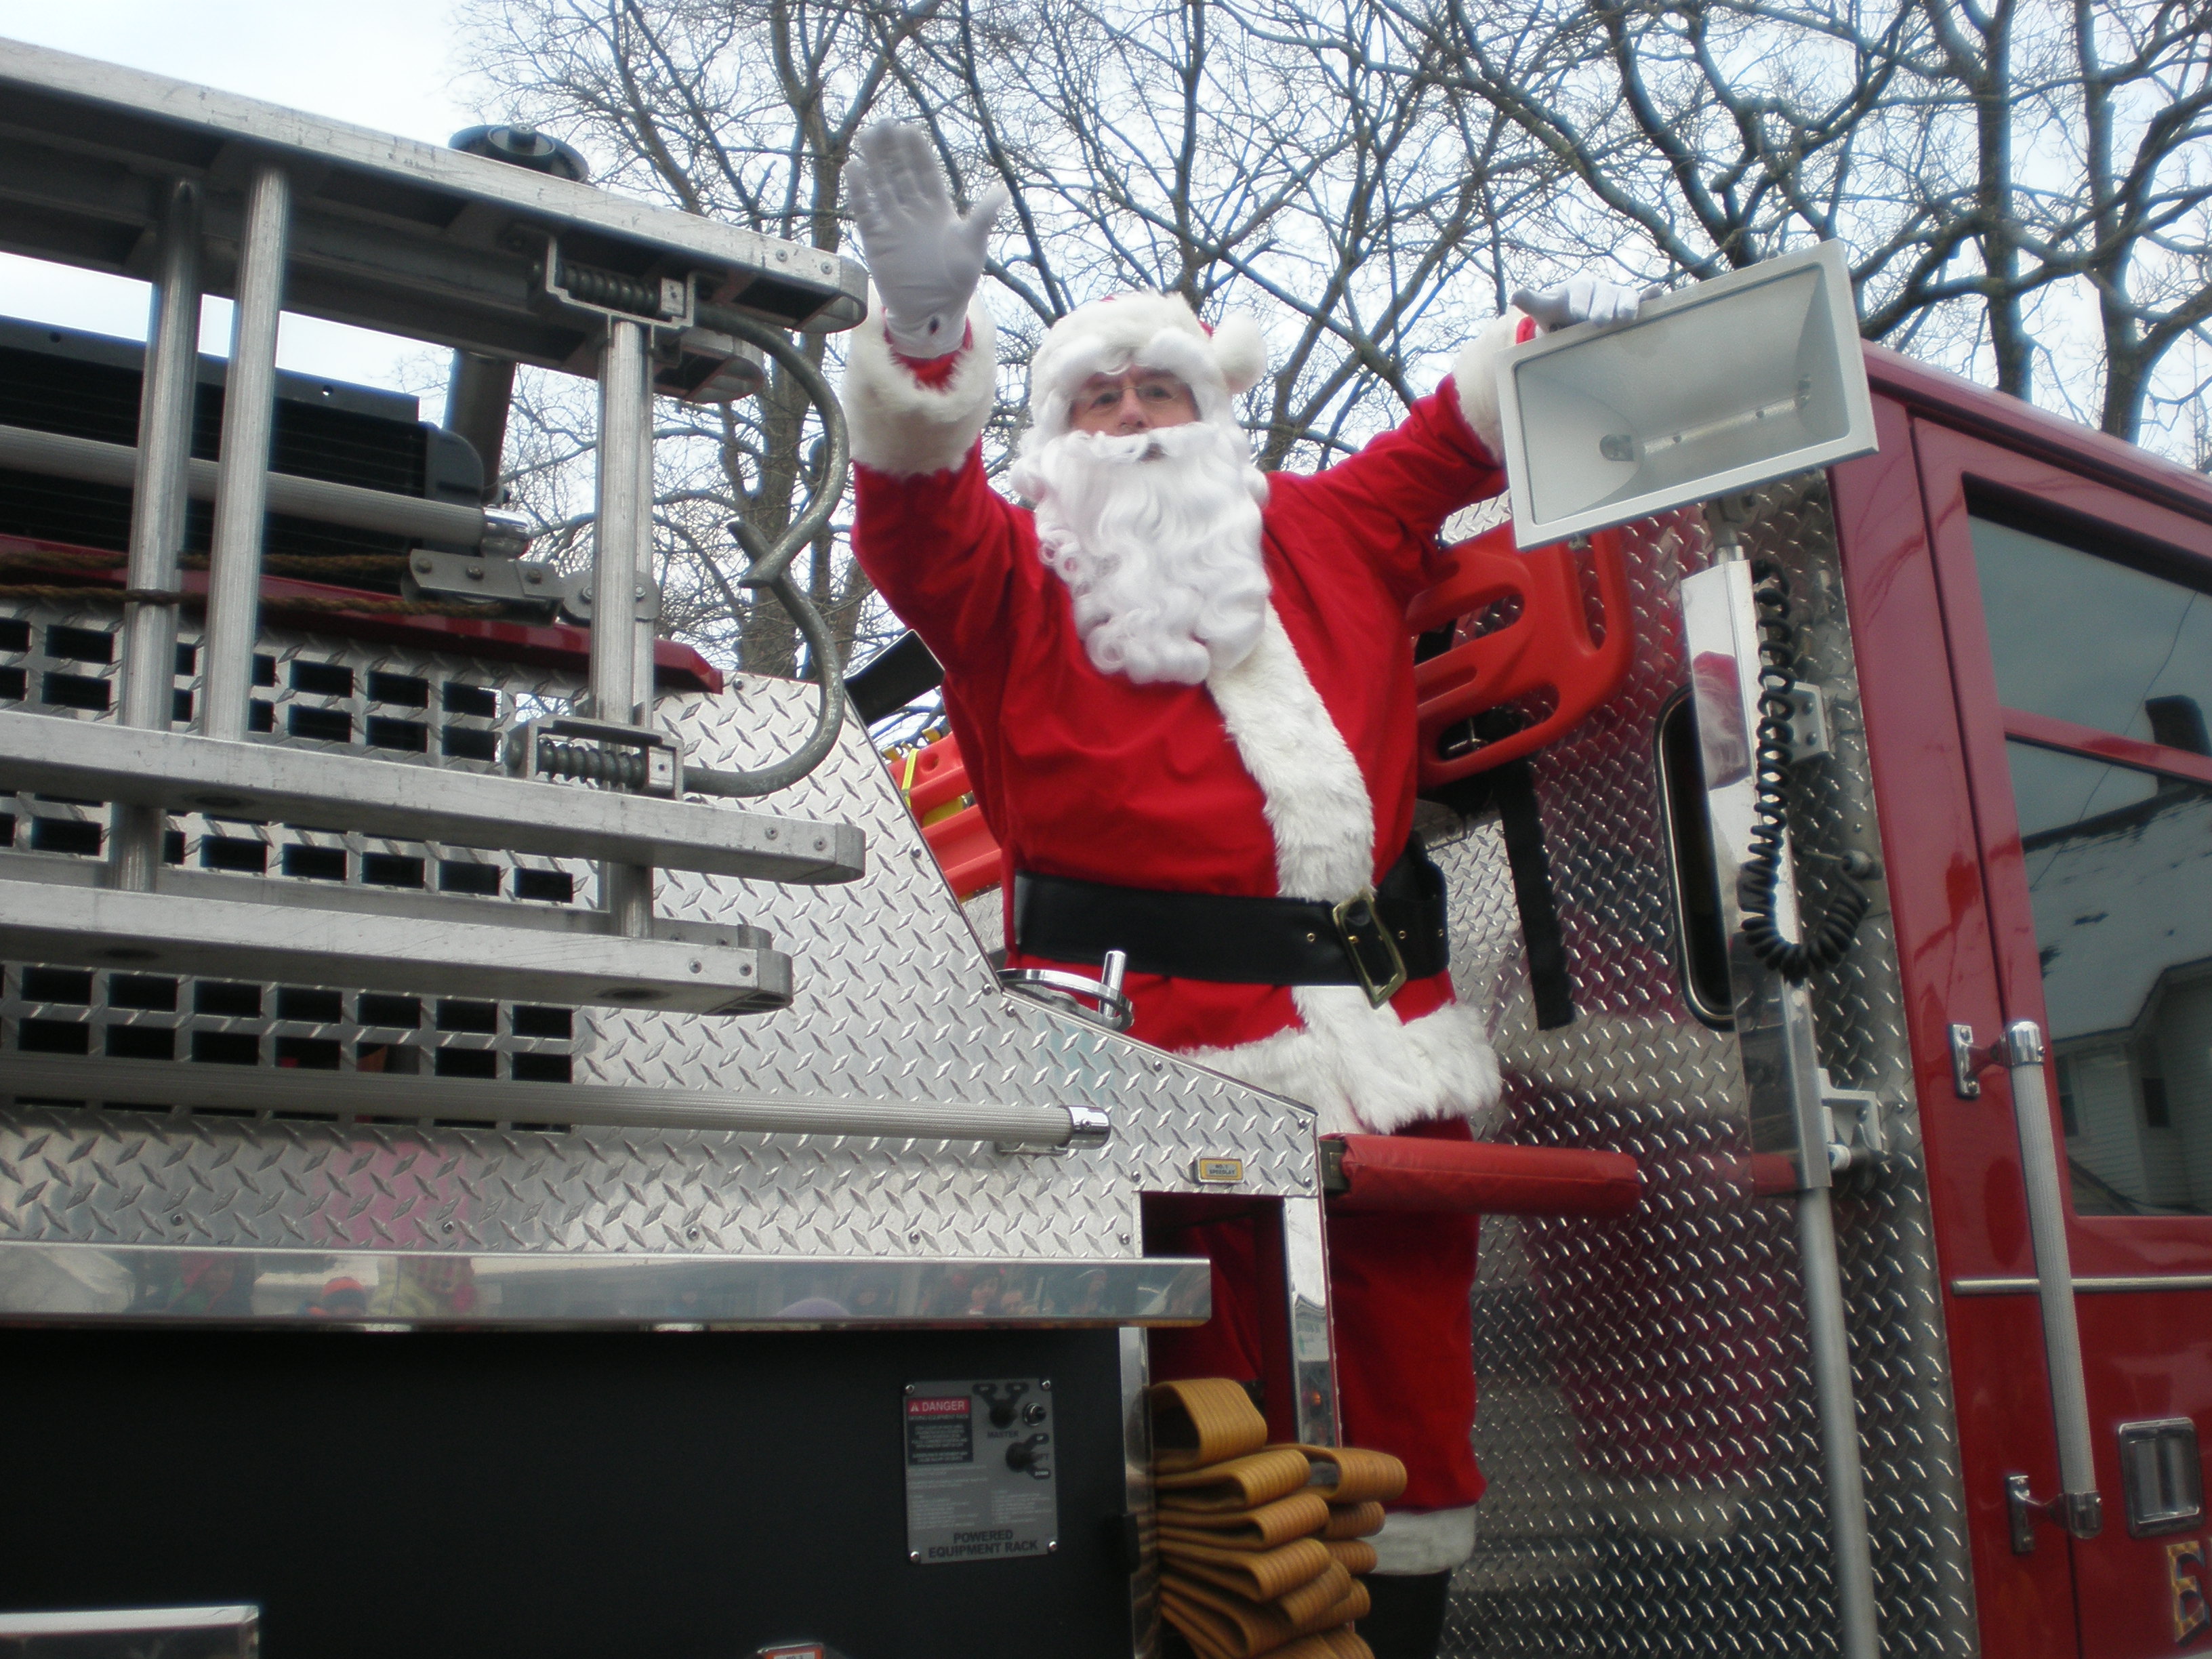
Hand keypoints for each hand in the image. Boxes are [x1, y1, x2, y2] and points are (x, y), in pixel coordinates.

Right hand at [846, 122, 1008, 358]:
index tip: (909, 130)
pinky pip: (866, 212)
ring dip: (873, 162)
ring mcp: (893, 223)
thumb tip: (1003, 191)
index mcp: (938, 207)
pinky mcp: (876, 240)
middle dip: (892, 149)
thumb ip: (983, 217)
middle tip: (884, 123)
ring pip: (881, 186)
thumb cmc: (958, 279)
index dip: (917, 152)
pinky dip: (859, 192)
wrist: (934, 311)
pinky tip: (853, 169)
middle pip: (900, 172)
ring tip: (866, 136)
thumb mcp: (974, 245)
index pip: (925, 172)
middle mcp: (913, 210)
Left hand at [1508, 276, 1660, 331]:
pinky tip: (1656, 294)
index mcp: (1578, 285)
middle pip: (1603, 293)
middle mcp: (1600, 287)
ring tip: (1625, 317)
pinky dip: (1650, 297)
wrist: (1574, 319)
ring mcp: (1617, 295)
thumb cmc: (1559, 313)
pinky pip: (1642, 298)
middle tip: (1598, 320)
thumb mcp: (1545, 308)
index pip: (1579, 290)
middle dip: (1601, 306)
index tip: (1577, 314)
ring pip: (1624, 295)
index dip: (1579, 301)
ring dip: (1626, 304)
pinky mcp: (1630, 304)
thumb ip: (1533, 302)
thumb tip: (1516, 294)